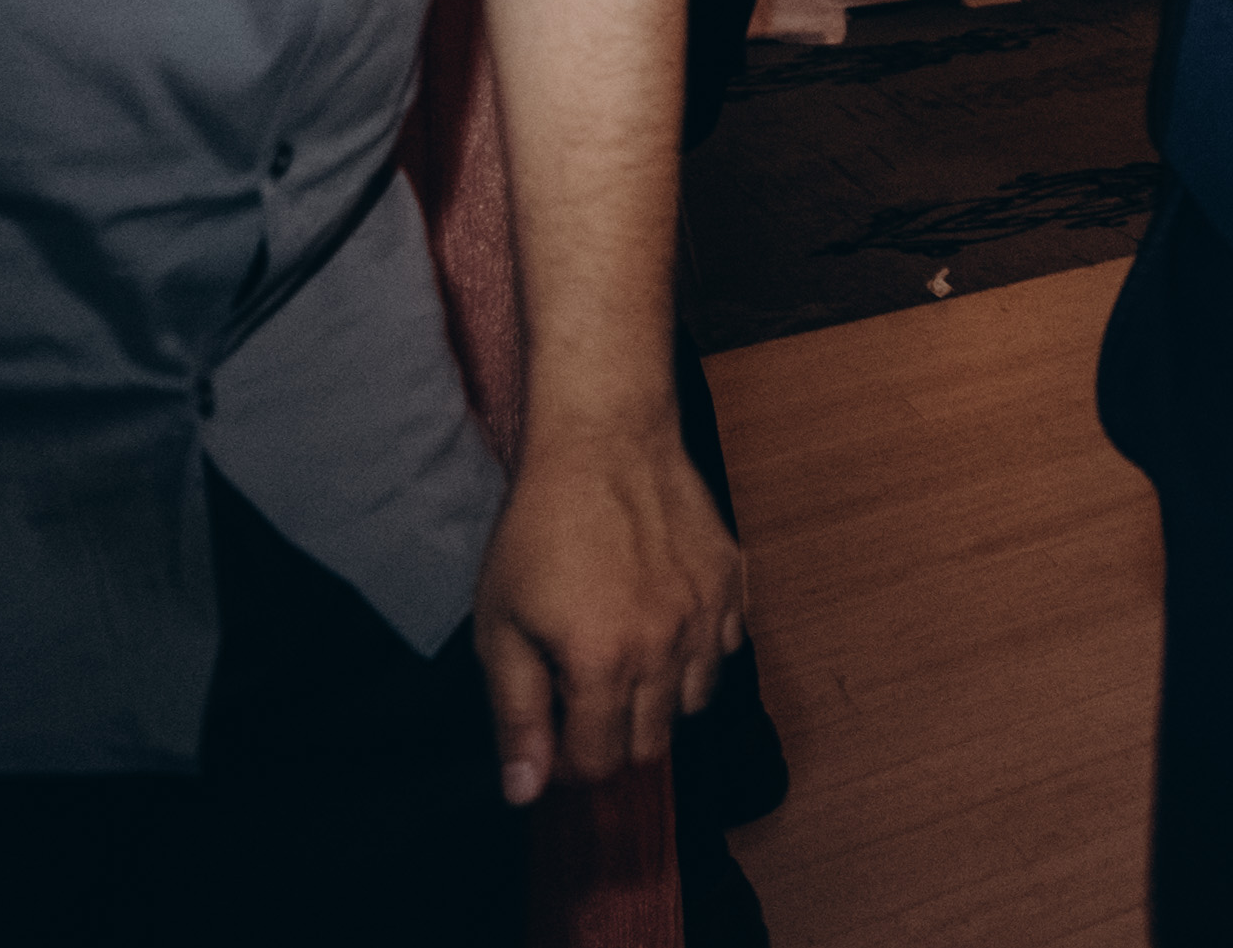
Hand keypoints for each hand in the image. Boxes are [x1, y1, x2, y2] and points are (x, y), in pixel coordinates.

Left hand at [472, 420, 746, 802]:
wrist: (604, 442)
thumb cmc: (541, 528)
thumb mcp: (500, 625)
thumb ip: (517, 714)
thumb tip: (525, 791)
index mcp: (604, 662)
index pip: (599, 763)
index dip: (567, 762)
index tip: (552, 732)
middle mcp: (667, 647)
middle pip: (651, 743)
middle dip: (612, 738)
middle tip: (581, 698)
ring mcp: (708, 614)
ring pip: (696, 703)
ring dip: (658, 702)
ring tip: (624, 662)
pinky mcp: (732, 582)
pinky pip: (727, 649)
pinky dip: (698, 655)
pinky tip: (662, 626)